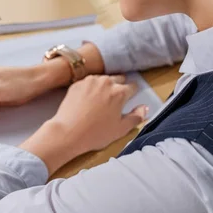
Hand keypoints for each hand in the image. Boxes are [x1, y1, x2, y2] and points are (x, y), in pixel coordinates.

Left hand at [20, 74, 147, 174]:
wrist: (68, 132)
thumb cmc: (95, 133)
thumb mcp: (121, 130)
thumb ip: (136, 117)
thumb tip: (144, 108)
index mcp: (120, 92)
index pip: (132, 86)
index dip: (132, 93)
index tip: (130, 98)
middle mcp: (106, 82)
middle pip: (118, 79)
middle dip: (119, 87)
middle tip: (115, 100)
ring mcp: (90, 80)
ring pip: (103, 79)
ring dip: (104, 86)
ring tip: (101, 100)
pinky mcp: (77, 83)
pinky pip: (88, 82)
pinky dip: (90, 88)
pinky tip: (87, 100)